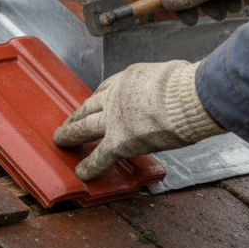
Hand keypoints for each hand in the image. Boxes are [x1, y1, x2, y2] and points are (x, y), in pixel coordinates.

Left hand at [52, 61, 224, 180]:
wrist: (185, 98)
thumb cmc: (186, 86)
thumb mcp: (171, 75)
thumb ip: (166, 84)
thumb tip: (178, 87)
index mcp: (130, 79)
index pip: (107, 88)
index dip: (99, 97)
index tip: (95, 101)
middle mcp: (116, 96)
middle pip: (90, 105)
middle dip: (78, 114)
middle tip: (69, 120)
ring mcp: (114, 118)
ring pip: (84, 126)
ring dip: (71, 133)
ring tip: (61, 140)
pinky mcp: (119, 141)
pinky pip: (100, 156)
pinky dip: (90, 165)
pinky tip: (82, 172)